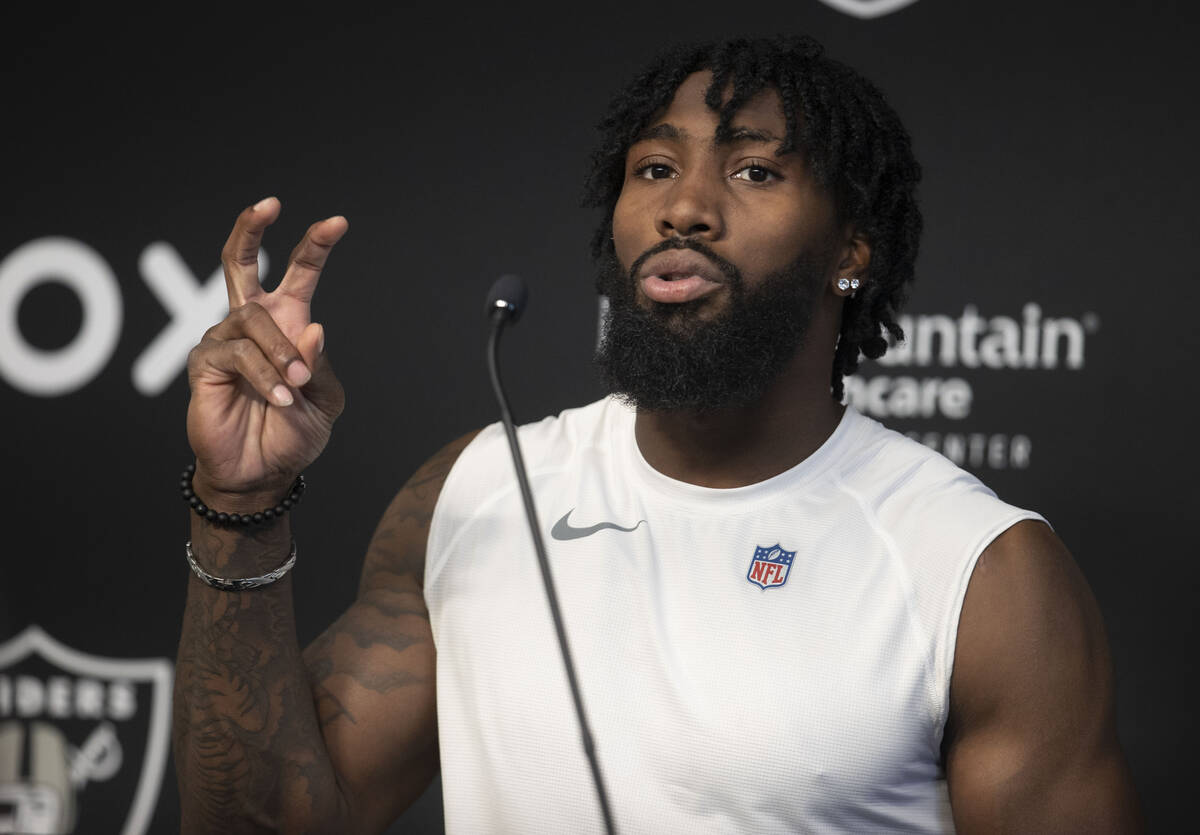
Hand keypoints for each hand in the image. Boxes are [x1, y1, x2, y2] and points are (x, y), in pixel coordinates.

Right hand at [186, 197, 347, 506]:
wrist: (263, 473)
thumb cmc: (293, 434)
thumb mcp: (323, 401)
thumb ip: (318, 365)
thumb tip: (312, 327)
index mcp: (289, 324)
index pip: (300, 274)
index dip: (316, 246)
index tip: (338, 222)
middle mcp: (252, 323)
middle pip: (240, 262)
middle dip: (251, 228)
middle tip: (270, 203)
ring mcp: (224, 338)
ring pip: (254, 318)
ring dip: (281, 353)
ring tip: (295, 388)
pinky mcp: (204, 362)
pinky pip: (237, 353)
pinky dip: (265, 376)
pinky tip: (279, 398)